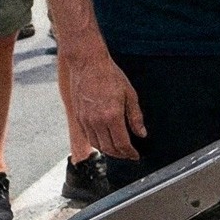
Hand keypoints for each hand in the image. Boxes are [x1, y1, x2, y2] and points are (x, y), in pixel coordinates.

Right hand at [60, 35, 145, 158]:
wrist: (88, 64)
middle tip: (129, 155)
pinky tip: (105, 141)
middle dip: (120, 155)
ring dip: (108, 151)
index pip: (122, 143)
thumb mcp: (130, 94)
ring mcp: (85, 120)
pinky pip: (88, 137)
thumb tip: (141, 133)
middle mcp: (97, 121)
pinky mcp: (78, 117)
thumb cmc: (110, 76)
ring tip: (118, 150)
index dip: (130, 153)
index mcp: (112, 116)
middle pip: (109, 148)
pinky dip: (97, 143)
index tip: (135, 156)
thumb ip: (135, 116)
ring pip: (97, 145)